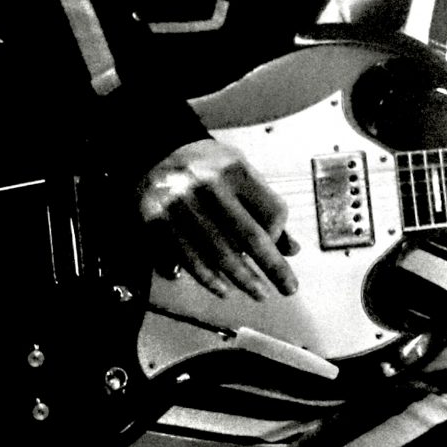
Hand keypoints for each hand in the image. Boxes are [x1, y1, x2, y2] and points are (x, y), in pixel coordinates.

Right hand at [138, 140, 297, 299]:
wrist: (154, 153)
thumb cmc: (208, 169)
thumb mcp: (241, 175)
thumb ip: (265, 209)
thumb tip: (293, 250)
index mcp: (235, 170)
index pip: (272, 211)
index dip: (280, 236)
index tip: (281, 250)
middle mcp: (208, 185)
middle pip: (249, 236)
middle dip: (272, 267)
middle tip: (287, 289)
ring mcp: (180, 203)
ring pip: (219, 253)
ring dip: (242, 279)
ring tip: (259, 293)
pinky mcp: (157, 220)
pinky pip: (188, 257)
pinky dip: (208, 278)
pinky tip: (222, 289)